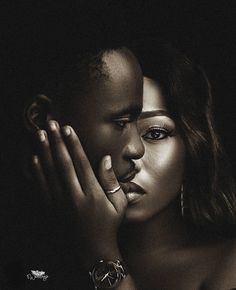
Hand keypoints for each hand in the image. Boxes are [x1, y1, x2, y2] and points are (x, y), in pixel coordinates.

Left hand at [31, 120, 127, 267]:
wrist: (92, 251)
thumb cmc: (109, 225)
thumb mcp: (119, 204)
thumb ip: (111, 181)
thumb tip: (105, 159)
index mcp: (92, 193)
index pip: (81, 163)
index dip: (74, 144)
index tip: (68, 129)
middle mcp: (74, 196)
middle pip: (63, 163)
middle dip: (57, 141)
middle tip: (51, 124)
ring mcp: (60, 204)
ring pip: (49, 173)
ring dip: (44, 152)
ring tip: (41, 135)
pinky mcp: (51, 210)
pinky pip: (41, 188)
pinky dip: (36, 172)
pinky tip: (34, 159)